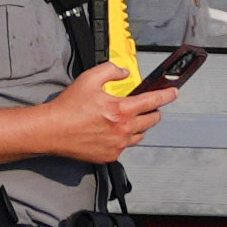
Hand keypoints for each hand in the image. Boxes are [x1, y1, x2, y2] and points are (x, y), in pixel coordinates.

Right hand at [37, 60, 173, 163]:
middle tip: (146, 107)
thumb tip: (124, 73)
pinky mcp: (109, 156)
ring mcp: (117, 145)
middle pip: (151, 121)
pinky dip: (124, 139)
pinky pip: (125, 147)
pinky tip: (113, 133)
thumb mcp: (90, 79)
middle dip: (152, 112)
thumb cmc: (68, 107)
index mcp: (121, 110)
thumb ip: (111, 70)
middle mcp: (123, 130)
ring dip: (139, 127)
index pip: (153, 101)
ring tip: (128, 120)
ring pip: (140, 136)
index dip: (166, 96)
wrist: (52, 131)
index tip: (173, 93)